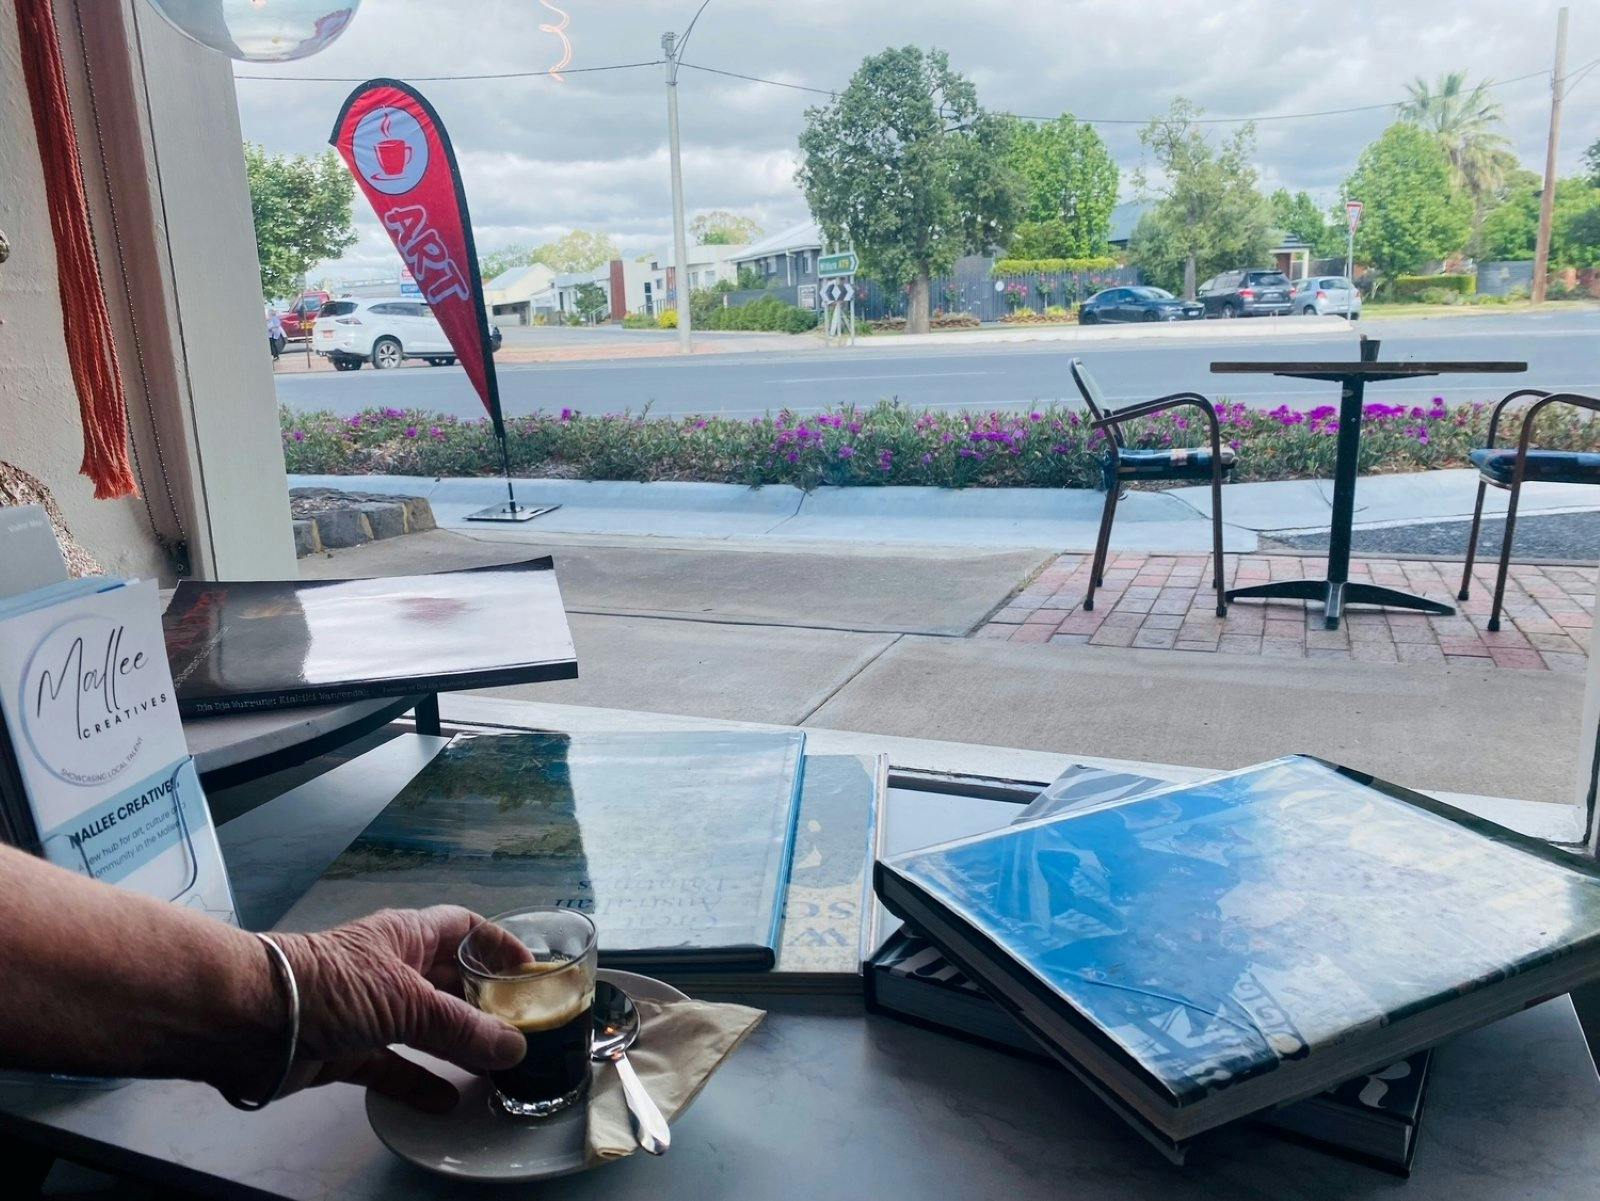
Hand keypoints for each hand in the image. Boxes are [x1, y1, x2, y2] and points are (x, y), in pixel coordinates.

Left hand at [251, 907, 526, 1112]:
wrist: (249, 1020)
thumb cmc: (331, 988)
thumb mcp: (407, 1001)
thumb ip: (462, 1028)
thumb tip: (514, 1047)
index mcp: (406, 936)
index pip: (464, 929)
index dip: (498, 946)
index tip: (530, 972)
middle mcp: (390, 968)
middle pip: (449, 981)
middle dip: (483, 1003)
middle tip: (521, 1028)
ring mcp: (366, 1009)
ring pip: (424, 1026)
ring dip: (456, 1045)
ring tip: (495, 1067)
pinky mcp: (344, 1049)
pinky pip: (391, 1065)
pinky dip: (416, 1081)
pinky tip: (446, 1100)